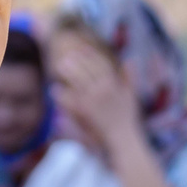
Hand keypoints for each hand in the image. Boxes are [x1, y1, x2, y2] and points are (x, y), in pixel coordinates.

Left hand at [51, 34, 152, 164]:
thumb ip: (130, 77)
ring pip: (78, 81)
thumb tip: (130, 59)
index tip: (81, 48)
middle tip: (66, 55)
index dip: (90, 55)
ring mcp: (94, 100)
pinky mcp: (86, 112)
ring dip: (68, 72)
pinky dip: (62, 94)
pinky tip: (55, 89)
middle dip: (77, 61)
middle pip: (88, 70)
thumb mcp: (131, 95)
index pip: (101, 64)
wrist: (123, 138)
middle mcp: (104, 90)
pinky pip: (71, 99)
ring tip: (59, 65)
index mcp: (115, 84)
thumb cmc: (127, 118)